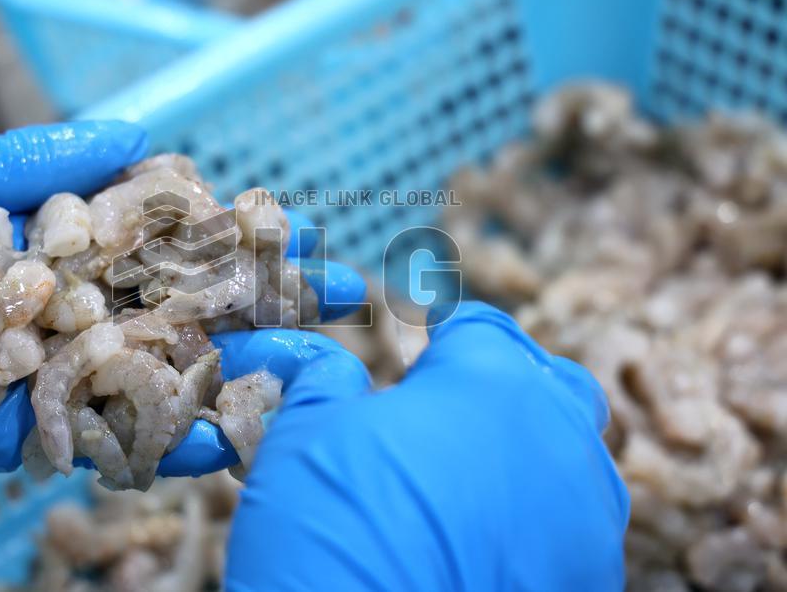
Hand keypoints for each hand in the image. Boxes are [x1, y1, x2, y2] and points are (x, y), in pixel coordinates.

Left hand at [0, 123, 365, 472]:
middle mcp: (71, 312)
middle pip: (185, 309)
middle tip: (344, 287)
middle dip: (266, 300)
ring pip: (167, 373)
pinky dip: (175, 440)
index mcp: (60, 248)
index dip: (236, 234)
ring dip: (245, 367)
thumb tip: (146, 132)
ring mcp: (58, 374)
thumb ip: (48, 160)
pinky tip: (241, 431)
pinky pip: (112, 437)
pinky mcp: (31, 431)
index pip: (169, 241)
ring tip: (320, 356)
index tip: (300, 224)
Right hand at [221, 302, 628, 590]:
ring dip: (524, 457)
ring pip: (568, 460)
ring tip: (462, 487)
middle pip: (545, 385)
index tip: (421, 348)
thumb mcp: (304, 437)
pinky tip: (480, 548)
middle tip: (444, 417)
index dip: (442, 334)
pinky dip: (533, 525)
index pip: (476, 327)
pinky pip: (570, 531)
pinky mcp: (589, 580)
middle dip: (501, 387)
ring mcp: (586, 516)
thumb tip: (330, 367)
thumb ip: (327, 383)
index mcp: (489, 379)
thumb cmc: (331, 530)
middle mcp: (557, 436)